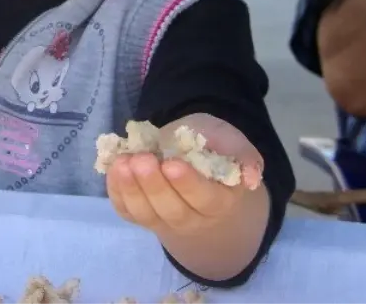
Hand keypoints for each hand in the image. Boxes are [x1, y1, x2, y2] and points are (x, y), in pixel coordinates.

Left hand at [106, 114, 263, 237]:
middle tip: (142, 160)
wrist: (195, 161)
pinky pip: (127, 211)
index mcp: (220, 201)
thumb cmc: (217, 149)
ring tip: (123, 163)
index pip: (205, 199)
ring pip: (146, 214)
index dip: (187, 184)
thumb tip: (251, 176)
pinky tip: (114, 169)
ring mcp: (164, 220)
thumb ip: (245, 158)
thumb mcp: (235, 145)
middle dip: (154, 186)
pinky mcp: (141, 215)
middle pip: (172, 211)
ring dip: (130, 189)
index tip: (171, 164)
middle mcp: (192, 218)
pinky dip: (117, 192)